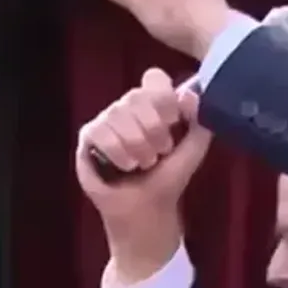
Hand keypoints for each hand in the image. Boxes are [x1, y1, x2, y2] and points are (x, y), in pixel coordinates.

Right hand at [75, 68, 213, 282]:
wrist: (147, 210)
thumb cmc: (167, 179)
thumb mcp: (193, 151)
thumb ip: (199, 122)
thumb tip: (190, 94)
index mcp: (153, 105)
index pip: (153, 78)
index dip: (163, 96)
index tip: (173, 120)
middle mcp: (127, 108)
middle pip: (136, 96)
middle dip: (153, 128)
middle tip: (160, 152)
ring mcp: (106, 121)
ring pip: (117, 113)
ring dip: (137, 145)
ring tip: (143, 164)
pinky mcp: (87, 139)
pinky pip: (100, 131)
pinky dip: (118, 151)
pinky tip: (125, 166)